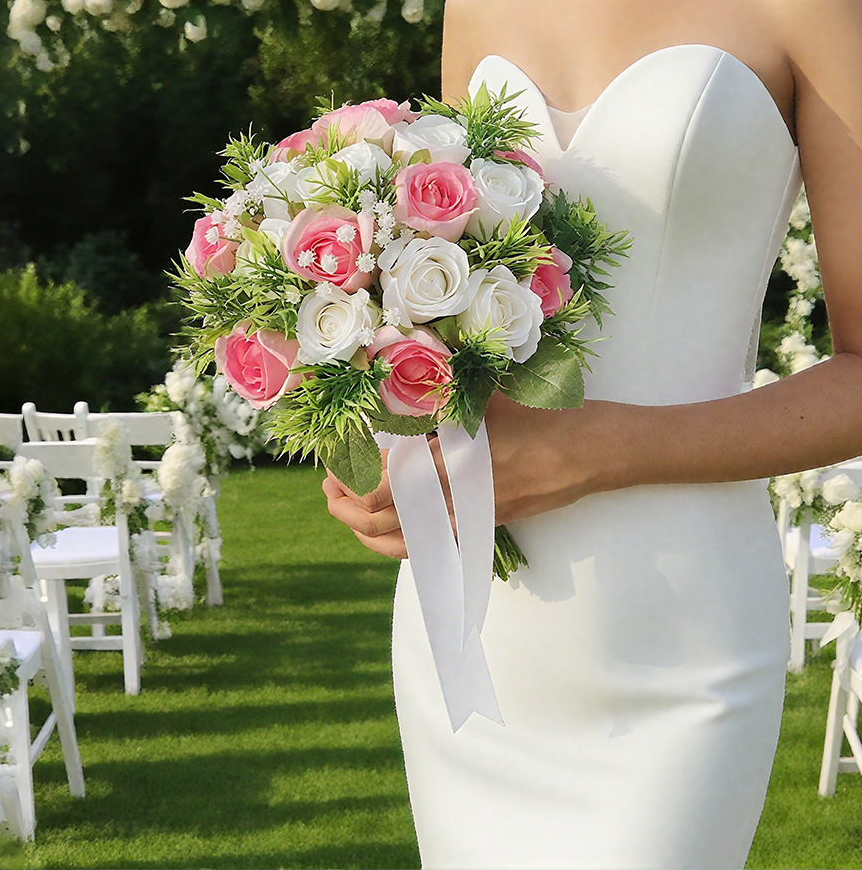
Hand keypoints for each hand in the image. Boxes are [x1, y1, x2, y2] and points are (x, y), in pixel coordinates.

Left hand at [321, 393, 619, 558]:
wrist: (594, 453)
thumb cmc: (545, 416)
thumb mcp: (489, 395)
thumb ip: (442, 390)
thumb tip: (394, 376)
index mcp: (454, 465)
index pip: (385, 489)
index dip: (350, 479)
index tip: (334, 459)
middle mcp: (457, 501)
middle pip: (384, 522)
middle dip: (346, 508)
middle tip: (328, 486)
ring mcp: (469, 521)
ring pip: (404, 543)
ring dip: (366, 529)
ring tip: (346, 508)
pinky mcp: (481, 528)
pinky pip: (429, 547)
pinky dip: (398, 543)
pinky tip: (385, 528)